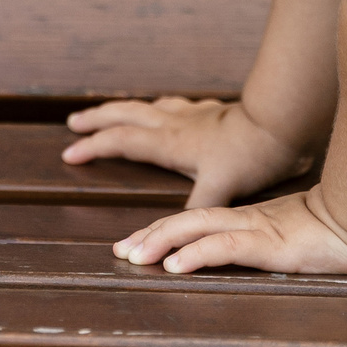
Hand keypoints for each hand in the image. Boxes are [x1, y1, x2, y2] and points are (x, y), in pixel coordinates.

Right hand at [61, 96, 310, 208]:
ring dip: (121, 109)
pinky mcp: (207, 111)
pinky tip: (165, 109)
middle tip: (74, 123)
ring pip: (145, 106)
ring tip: (110, 112)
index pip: (120, 141)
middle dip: (96, 119)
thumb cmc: (249, 156)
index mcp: (168, 143)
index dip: (92, 147)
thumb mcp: (220, 188)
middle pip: (123, 115)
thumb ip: (197, 211)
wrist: (277, 123)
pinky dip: (157, 108)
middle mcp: (172, 124)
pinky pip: (171, 106)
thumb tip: (176, 240)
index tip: (69, 154)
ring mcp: (189, 115)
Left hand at [113, 186, 346, 276]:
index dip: (163, 231)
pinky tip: (173, 266)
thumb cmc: (338, 234)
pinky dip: (194, 255)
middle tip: (120, 252)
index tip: (135, 245)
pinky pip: (222, 248)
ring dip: (160, 244)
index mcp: (248, 219)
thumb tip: (255, 254)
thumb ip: (271, 244)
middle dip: (149, 236)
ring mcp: (254, 229)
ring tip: (134, 258)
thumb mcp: (293, 241)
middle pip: (184, 222)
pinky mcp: (267, 244)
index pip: (195, 221)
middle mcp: (243, 220)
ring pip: (194, 230)